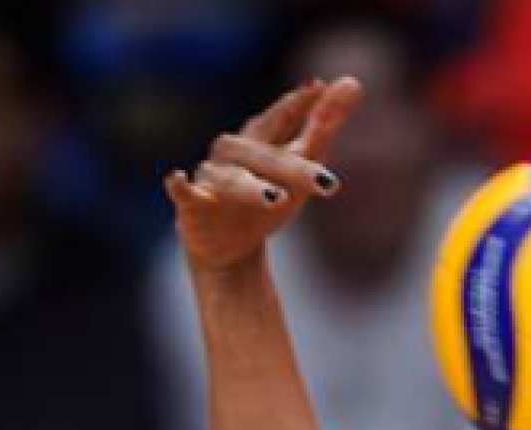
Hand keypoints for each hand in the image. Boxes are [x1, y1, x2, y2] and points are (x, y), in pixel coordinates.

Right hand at [166, 77, 361, 269]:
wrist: (233, 247)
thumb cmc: (270, 197)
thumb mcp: (301, 165)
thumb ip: (323, 126)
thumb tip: (353, 81)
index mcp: (261, 142)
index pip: (280, 119)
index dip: (297, 104)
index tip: (318, 88)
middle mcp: (234, 155)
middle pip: (263, 155)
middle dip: (294, 168)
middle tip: (327, 183)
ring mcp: (212, 179)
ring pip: (230, 178)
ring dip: (251, 187)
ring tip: (276, 199)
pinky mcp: (192, 207)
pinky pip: (183, 193)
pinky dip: (180, 186)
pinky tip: (177, 178)